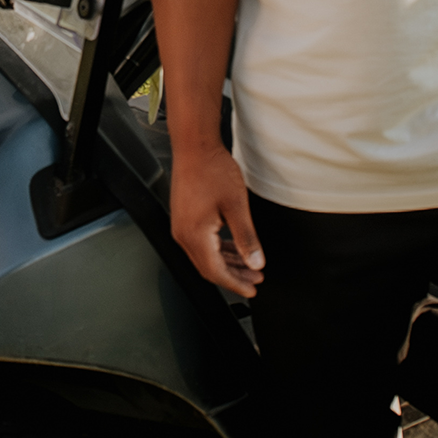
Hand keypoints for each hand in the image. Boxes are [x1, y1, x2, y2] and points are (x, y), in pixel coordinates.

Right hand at [169, 141, 265, 296]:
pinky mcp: (184, 219)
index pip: (215, 271)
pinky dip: (218, 250)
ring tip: (249, 266)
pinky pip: (201, 244)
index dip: (235, 284)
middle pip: (208, 268)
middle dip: (233, 276)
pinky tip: (233, 248)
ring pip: (205, 256)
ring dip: (227, 263)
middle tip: (255, 280)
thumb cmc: (212, 170)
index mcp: (195, 235)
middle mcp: (183, 234)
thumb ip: (246, 238)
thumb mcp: (236, 206)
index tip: (251, 290)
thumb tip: (255, 262)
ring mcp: (182, 227)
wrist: (194, 146)